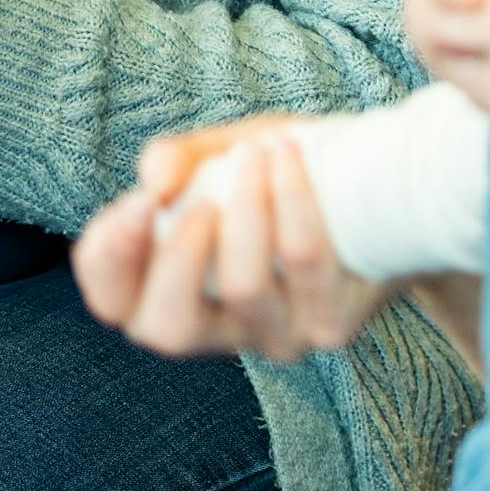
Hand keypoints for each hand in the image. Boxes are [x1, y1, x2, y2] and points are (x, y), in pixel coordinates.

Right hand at [72, 121, 385, 362]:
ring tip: (255, 154)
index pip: (114, 305)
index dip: (108, 262)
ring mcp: (276, 336)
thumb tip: (155, 180)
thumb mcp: (216, 156)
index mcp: (172, 292)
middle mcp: (219, 330)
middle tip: (195, 200)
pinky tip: (287, 155)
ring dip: (244, 207)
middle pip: (166, 331)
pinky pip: (301, 261)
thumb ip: (176, 161)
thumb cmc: (278, 174)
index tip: (137, 201)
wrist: (382, 194)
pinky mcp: (329, 324)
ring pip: (241, 287)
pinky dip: (290, 198)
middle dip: (172, 258)